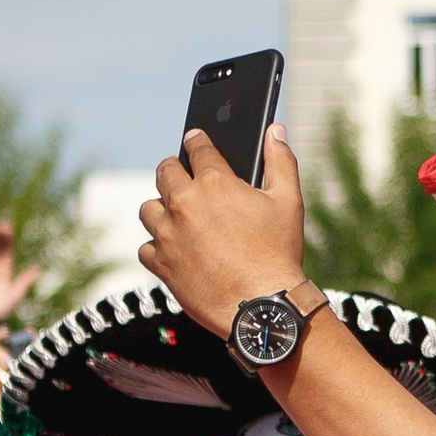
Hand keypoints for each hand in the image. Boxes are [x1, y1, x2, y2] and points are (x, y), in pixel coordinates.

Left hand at [139, 125, 308, 337]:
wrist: (261, 304)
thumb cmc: (279, 253)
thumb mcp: (289, 202)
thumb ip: (280, 161)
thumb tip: (275, 131)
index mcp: (215, 183)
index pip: (198, 148)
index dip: (197, 140)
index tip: (194, 139)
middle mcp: (184, 203)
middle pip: (165, 172)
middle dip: (174, 169)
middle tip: (182, 175)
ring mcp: (168, 234)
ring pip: (148, 209)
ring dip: (161, 208)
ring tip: (176, 215)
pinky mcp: (160, 263)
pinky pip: (146, 246)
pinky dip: (158, 246)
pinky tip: (175, 249)